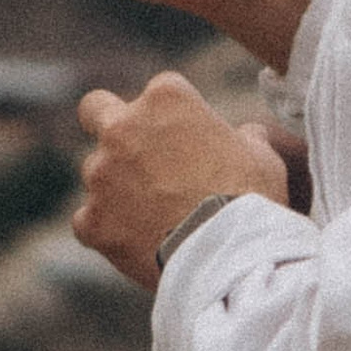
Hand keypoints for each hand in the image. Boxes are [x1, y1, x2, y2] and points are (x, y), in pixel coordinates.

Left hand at [71, 74, 290, 289]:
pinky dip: (107, 229)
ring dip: (116, 187)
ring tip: (155, 218)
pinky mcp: (91, 220)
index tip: (188, 138)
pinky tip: (137, 244)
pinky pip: (88, 220)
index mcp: (166, 99)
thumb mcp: (262, 157)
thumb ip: (245, 138)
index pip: (160, 92)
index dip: (173, 116)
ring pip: (96, 173)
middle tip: (134, 152)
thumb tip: (248, 136)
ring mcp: (100, 175)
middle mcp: (123, 128)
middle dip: (109, 123)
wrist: (228, 258)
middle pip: (95, 109)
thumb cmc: (251, 200)